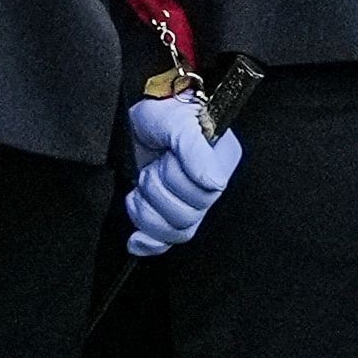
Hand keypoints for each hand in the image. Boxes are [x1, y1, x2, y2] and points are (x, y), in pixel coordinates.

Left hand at [122, 84, 240, 257]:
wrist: (138, 118)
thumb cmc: (162, 114)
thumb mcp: (177, 124)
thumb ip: (195, 151)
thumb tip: (214, 184)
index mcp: (221, 165)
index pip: (207, 195)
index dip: (179, 181)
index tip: (167, 157)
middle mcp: (208, 188)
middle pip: (188, 217)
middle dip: (158, 191)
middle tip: (151, 168)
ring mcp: (186, 203)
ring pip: (174, 231)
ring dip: (146, 210)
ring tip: (140, 185)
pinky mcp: (164, 215)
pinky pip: (163, 243)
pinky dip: (148, 243)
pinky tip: (136, 239)